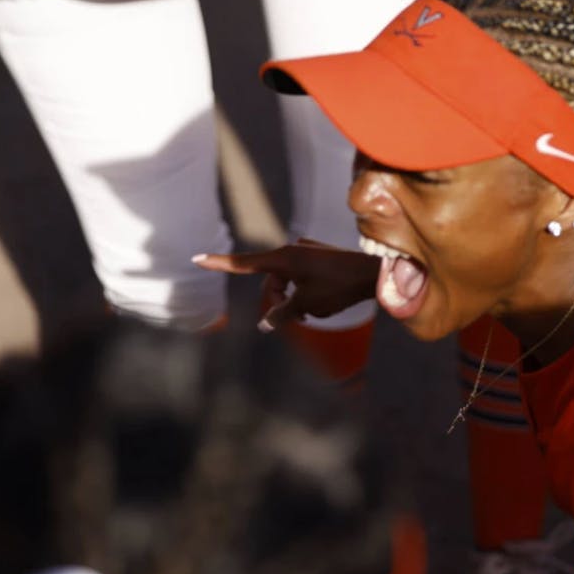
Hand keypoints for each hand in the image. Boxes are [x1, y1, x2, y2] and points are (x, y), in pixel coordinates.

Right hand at [194, 240, 378, 330]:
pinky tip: (324, 301)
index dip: (220, 264)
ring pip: (287, 281)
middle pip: (270, 280)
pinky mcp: (319, 257)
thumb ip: (283, 313)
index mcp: (284, 258)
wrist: (376, 273)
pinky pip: (302, 277)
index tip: (197, 259)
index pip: (244, 264)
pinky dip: (306, 291)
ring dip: (294, 298)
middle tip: (300, 314)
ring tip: (315, 309)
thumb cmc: (340, 287)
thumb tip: (266, 323)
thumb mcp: (308, 305)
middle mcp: (293, 250)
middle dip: (279, 299)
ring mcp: (307, 252)